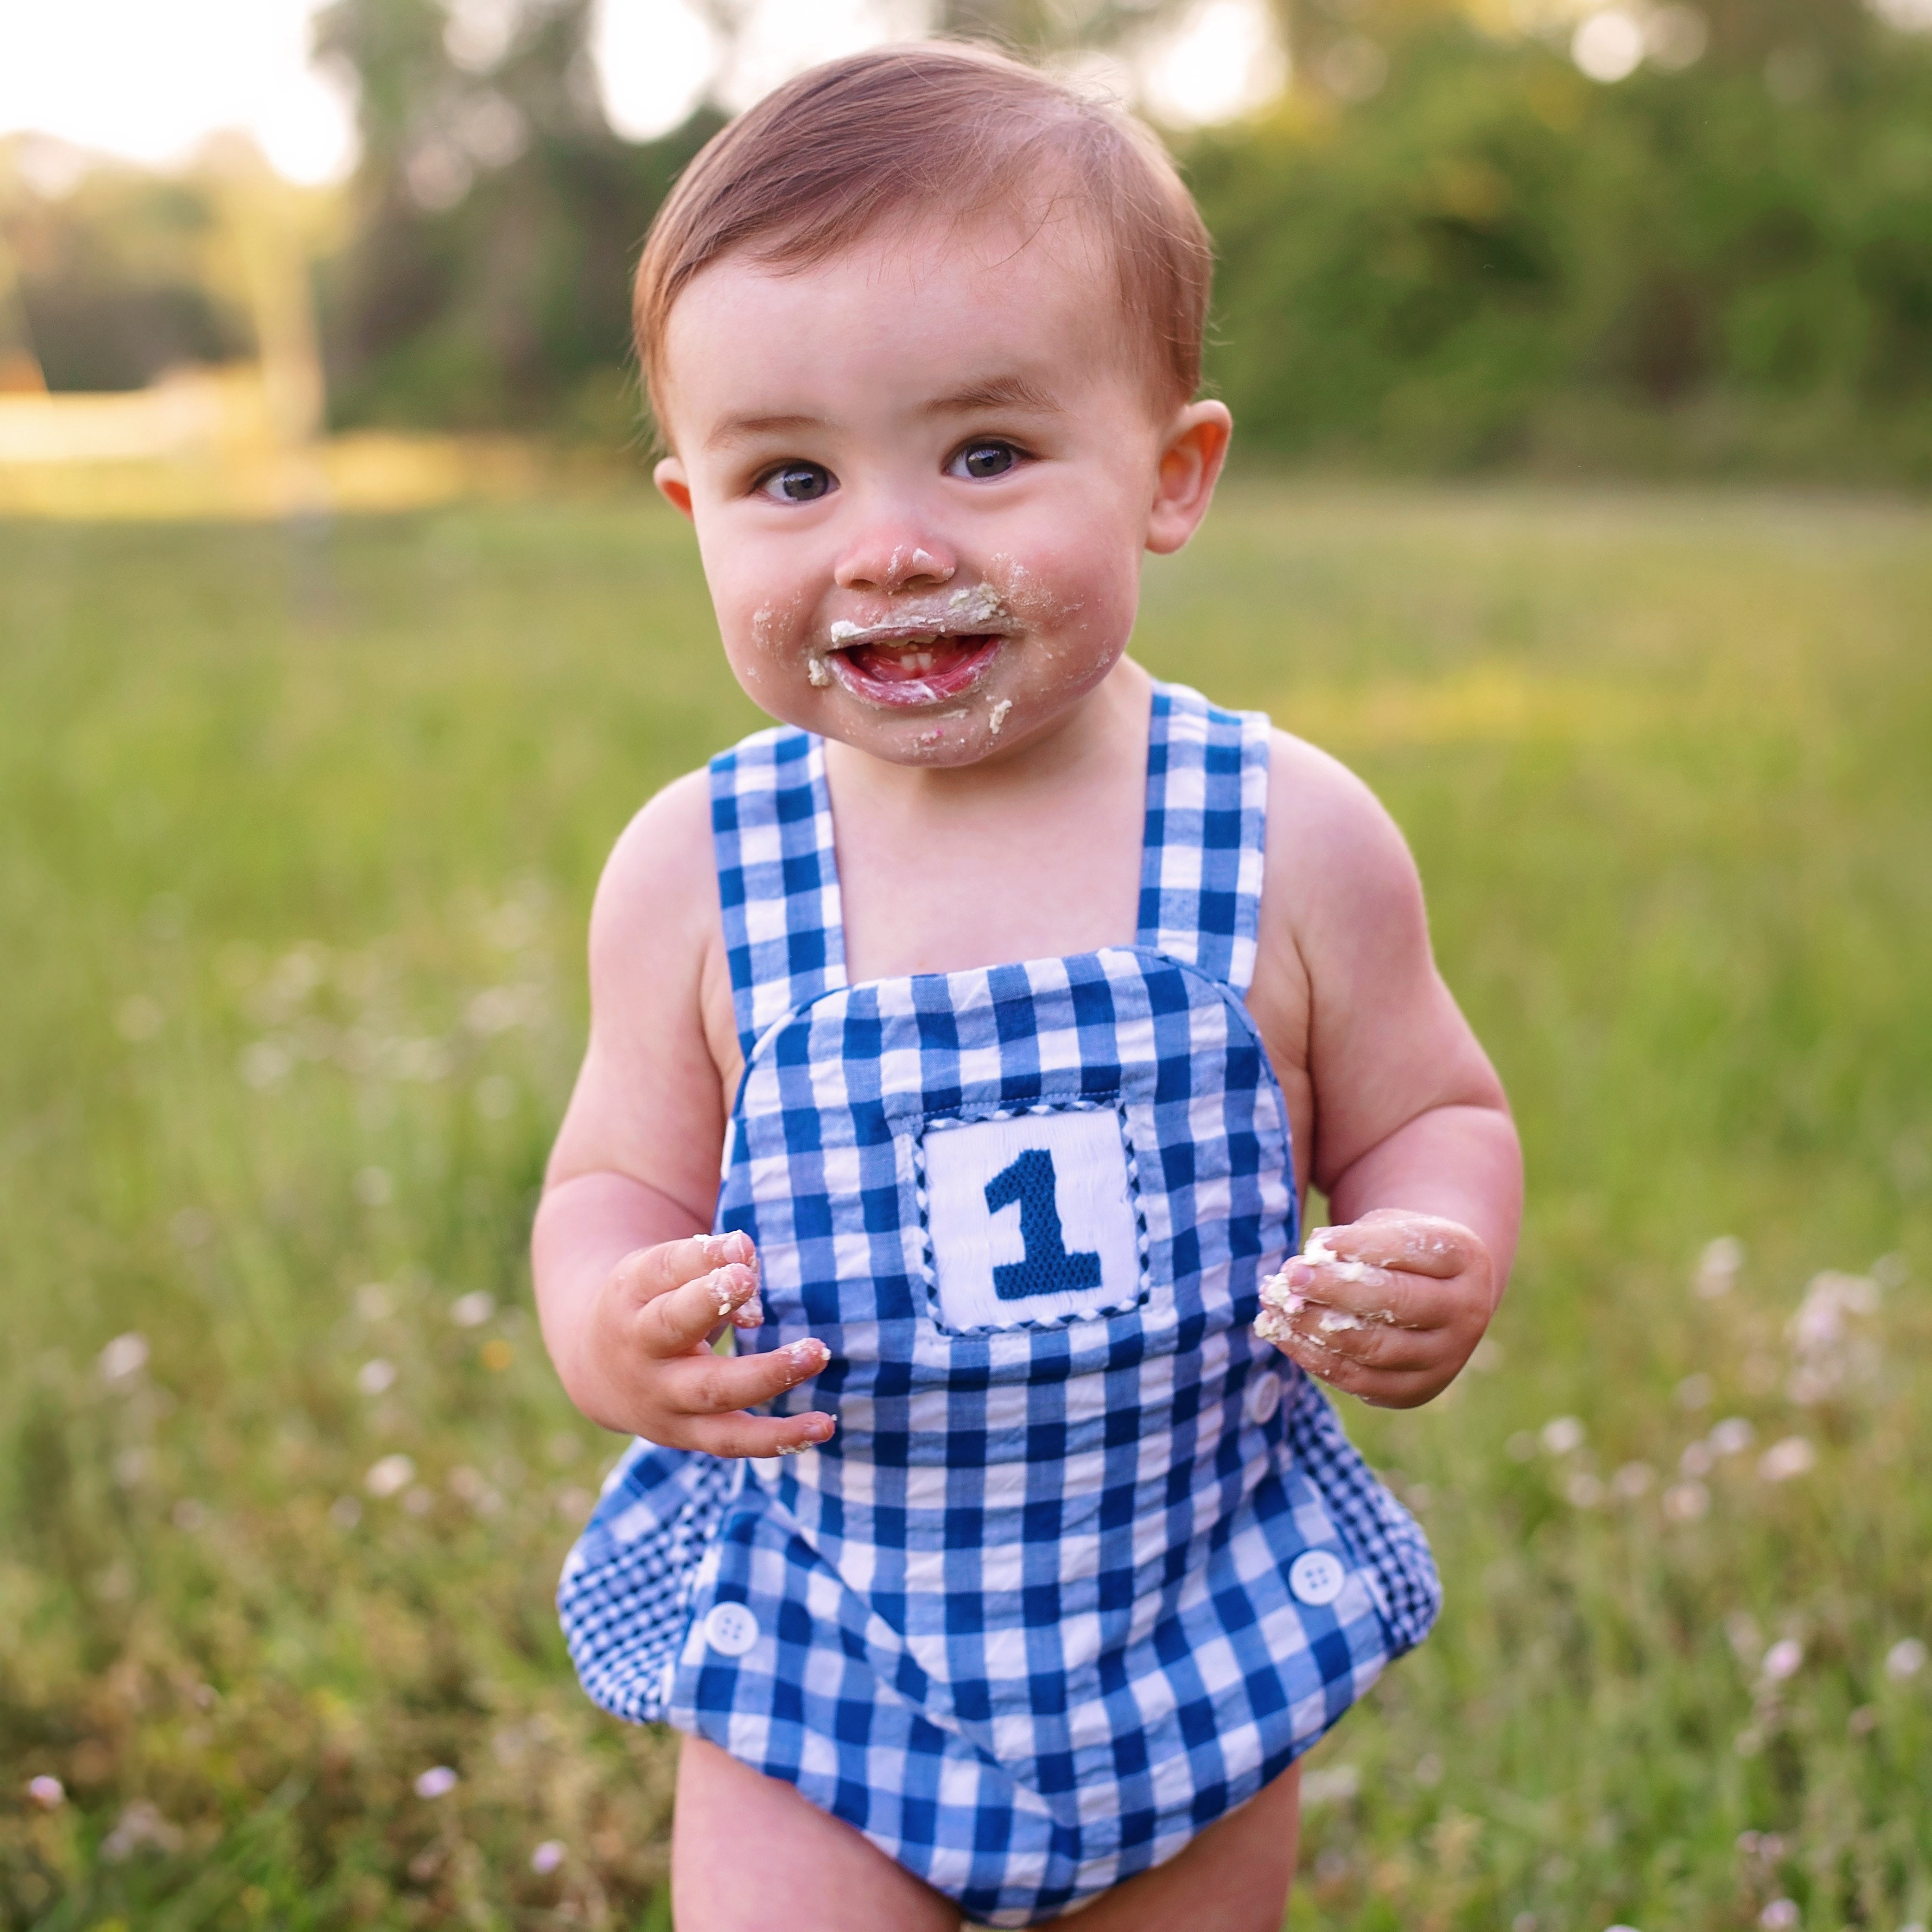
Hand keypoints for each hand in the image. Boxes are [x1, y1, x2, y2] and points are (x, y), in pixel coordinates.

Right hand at [586, 1230, 834, 1455]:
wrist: (598, 1371)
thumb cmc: (650, 1303)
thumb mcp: (664, 1271)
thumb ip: (707, 1258)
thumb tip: (746, 1256)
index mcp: (632, 1294)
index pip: (664, 1269)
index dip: (701, 1259)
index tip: (741, 1253)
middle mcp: (640, 1348)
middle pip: (674, 1328)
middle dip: (716, 1306)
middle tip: (753, 1283)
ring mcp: (662, 1398)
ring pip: (713, 1393)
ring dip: (767, 1375)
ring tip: (817, 1354)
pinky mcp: (685, 1435)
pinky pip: (731, 1441)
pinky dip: (777, 1439)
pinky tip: (822, 1426)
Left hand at [1254, 1209, 1493, 1408]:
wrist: (1435, 1296)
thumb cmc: (1401, 1252)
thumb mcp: (1387, 1229)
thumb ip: (1354, 1238)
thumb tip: (1311, 1257)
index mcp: (1466, 1258)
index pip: (1413, 1249)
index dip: (1362, 1246)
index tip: (1316, 1244)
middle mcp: (1467, 1311)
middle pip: (1397, 1302)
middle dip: (1336, 1289)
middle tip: (1292, 1276)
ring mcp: (1445, 1358)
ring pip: (1374, 1347)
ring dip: (1316, 1326)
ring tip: (1278, 1305)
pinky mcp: (1414, 1391)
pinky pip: (1358, 1379)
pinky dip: (1314, 1357)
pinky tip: (1282, 1333)